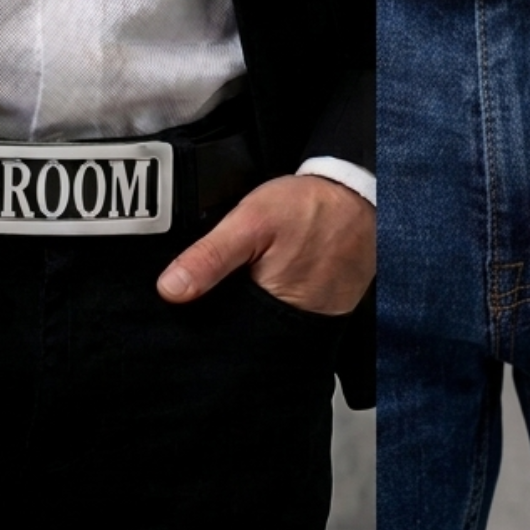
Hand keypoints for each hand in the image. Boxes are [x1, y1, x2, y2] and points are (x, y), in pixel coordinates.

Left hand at [157, 175, 375, 315]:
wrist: (360, 195)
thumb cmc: (310, 207)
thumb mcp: (250, 222)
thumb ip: (210, 256)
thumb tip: (170, 289)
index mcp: (271, 310)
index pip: (225, 335)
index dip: (205, 322)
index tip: (188, 308)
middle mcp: (294, 324)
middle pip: (245, 333)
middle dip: (228, 316)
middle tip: (226, 283)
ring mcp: (314, 318)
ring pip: (267, 325)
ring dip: (252, 309)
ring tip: (247, 280)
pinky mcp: (327, 307)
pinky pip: (292, 312)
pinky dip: (278, 300)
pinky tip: (272, 278)